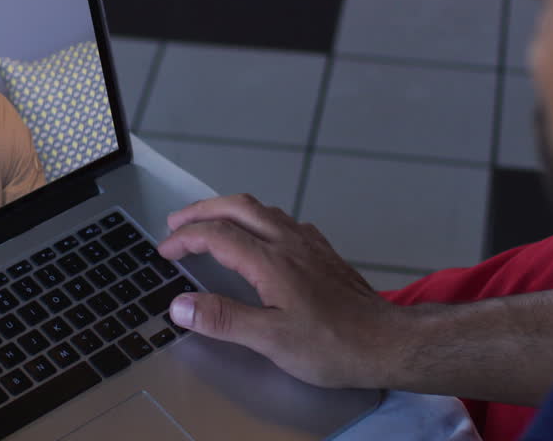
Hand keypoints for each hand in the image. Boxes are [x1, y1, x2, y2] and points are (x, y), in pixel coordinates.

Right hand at [158, 194, 407, 388]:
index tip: (165, 250)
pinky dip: (259, 219)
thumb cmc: (333, 345)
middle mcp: (289, 242)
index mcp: (271, 261)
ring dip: (229, 210)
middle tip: (177, 222)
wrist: (387, 342)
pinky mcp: (323, 252)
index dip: (185, 239)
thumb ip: (224, 319)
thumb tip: (181, 305)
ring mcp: (309, 244)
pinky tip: (260, 235)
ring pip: (262, 209)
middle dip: (202, 210)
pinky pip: (284, 220)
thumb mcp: (271, 340)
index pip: (216, 235)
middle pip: (237, 207)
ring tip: (210, 222)